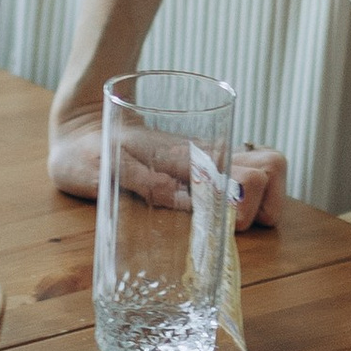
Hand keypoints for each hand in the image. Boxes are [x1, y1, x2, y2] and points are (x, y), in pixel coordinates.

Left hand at [47, 109, 285, 226]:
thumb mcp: (102, 170)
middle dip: (265, 203)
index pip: (244, 174)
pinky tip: (230, 210)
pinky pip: (250, 168)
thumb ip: (141, 180)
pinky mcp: (206, 160)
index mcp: (183, 157)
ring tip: (238, 220)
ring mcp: (209, 155)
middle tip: (231, 226)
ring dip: (268, 196)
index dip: (246, 205)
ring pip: (268, 164)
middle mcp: (205, 153)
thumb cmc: (84, 153)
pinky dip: (256, 191)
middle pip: (270, 167)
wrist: (80, 125)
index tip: (226, 225)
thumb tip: (182, 197)